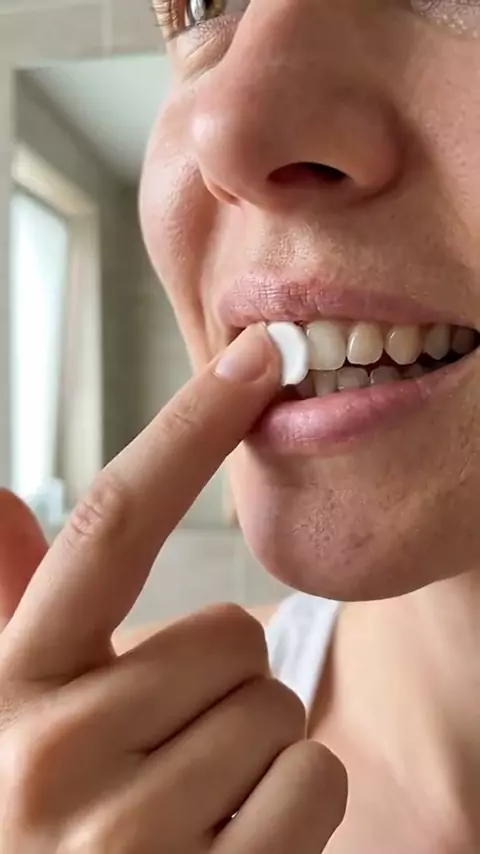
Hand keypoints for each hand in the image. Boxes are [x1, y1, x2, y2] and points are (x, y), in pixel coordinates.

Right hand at [0, 325, 346, 852]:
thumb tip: (2, 499)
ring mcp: (125, 838)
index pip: (112, 522)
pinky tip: (226, 848)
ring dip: (252, 749)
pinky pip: (310, 784)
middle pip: (229, 634)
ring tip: (187, 802)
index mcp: (12, 688)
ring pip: (276, 709)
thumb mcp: (6, 715)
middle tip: (166, 741)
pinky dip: (292, 811)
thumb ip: (7, 606)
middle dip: (219, 680)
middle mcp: (52, 755)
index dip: (189, 425)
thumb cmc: (37, 823)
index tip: (258, 356)